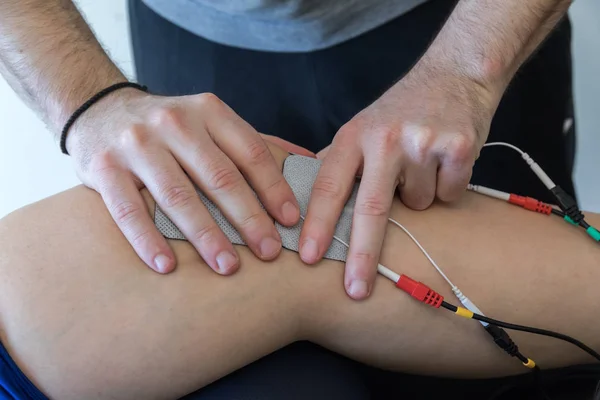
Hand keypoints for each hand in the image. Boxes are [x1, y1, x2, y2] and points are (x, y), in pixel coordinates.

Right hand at [66, 90, 306, 274]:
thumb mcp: (212, 121)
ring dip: (205, 236)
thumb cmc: (171, 127)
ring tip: (228, 267)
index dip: (274, 187)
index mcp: (208, 112)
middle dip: (249, 218)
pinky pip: (128, 210)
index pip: (251, 152)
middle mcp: (174, 124)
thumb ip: (256, 142)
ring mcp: (137, 145)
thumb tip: (310, 161)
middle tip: (270, 252)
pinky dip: (148, 240)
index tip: (292, 221)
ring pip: (177, 196)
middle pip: (219, 176)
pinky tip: (166, 266)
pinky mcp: (103, 168)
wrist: (99, 110)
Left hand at [300, 59, 498, 299]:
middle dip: (362, 255)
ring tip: (420, 164)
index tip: (308, 256)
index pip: (329, 186)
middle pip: (372, 209)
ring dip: (419, 196)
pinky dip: (447, 187)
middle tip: (355, 290)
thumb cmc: (402, 108)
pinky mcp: (459, 147)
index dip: (318, 224)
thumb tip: (303, 192)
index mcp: (354, 136)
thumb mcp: (361, 125)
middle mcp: (385, 139)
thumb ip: (338, 160)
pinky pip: (448, 194)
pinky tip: (444, 161)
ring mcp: (423, 143)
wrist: (455, 74)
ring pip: (418, 204)